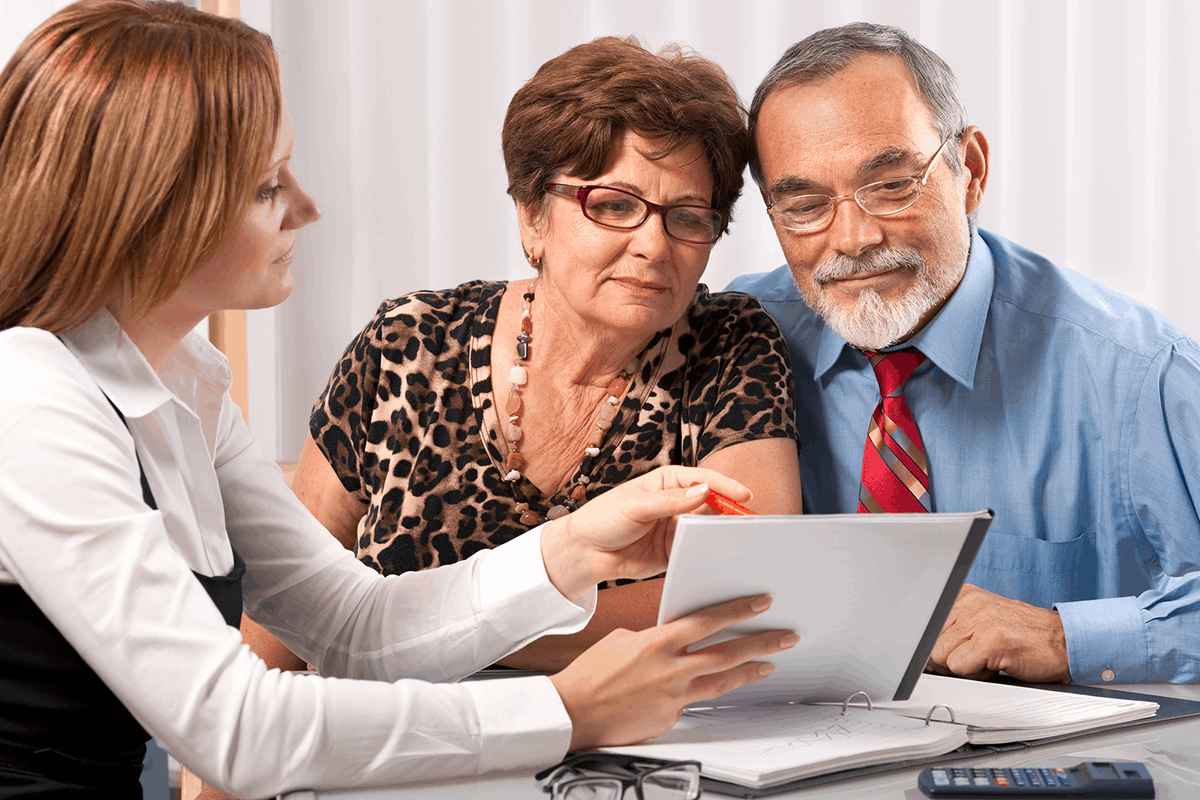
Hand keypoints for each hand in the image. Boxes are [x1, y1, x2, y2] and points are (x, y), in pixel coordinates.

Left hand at [540, 466, 751, 599]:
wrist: (585, 552)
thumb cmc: (603, 518)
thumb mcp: (635, 506)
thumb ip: (669, 501)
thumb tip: (702, 492)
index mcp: (666, 483)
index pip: (701, 480)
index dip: (724, 486)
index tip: (744, 495)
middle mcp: (675, 504)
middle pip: (710, 505)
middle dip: (728, 512)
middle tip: (748, 522)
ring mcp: (675, 528)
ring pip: (706, 529)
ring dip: (720, 534)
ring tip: (738, 541)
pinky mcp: (673, 552)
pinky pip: (695, 551)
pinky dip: (707, 553)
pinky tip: (719, 557)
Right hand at [550, 594, 797, 749]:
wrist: (574, 711)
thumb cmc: (592, 673)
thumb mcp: (623, 640)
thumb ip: (655, 638)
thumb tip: (674, 638)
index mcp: (656, 642)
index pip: (706, 622)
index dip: (737, 611)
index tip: (760, 603)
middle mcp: (670, 669)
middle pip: (727, 654)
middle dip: (760, 643)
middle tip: (785, 636)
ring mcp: (673, 696)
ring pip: (722, 682)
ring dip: (749, 671)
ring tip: (768, 664)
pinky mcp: (670, 717)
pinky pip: (695, 702)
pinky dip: (706, 692)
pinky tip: (715, 687)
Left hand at [927, 584, 1070, 682]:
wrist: (1067, 642)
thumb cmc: (1027, 637)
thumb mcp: (984, 623)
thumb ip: (955, 631)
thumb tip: (924, 654)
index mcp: (964, 595)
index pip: (926, 626)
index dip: (931, 648)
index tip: (937, 658)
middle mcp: (969, 602)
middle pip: (930, 643)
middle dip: (947, 661)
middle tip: (975, 661)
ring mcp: (980, 619)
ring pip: (940, 655)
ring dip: (962, 668)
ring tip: (987, 661)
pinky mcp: (990, 639)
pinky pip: (958, 667)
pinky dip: (974, 675)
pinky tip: (994, 666)